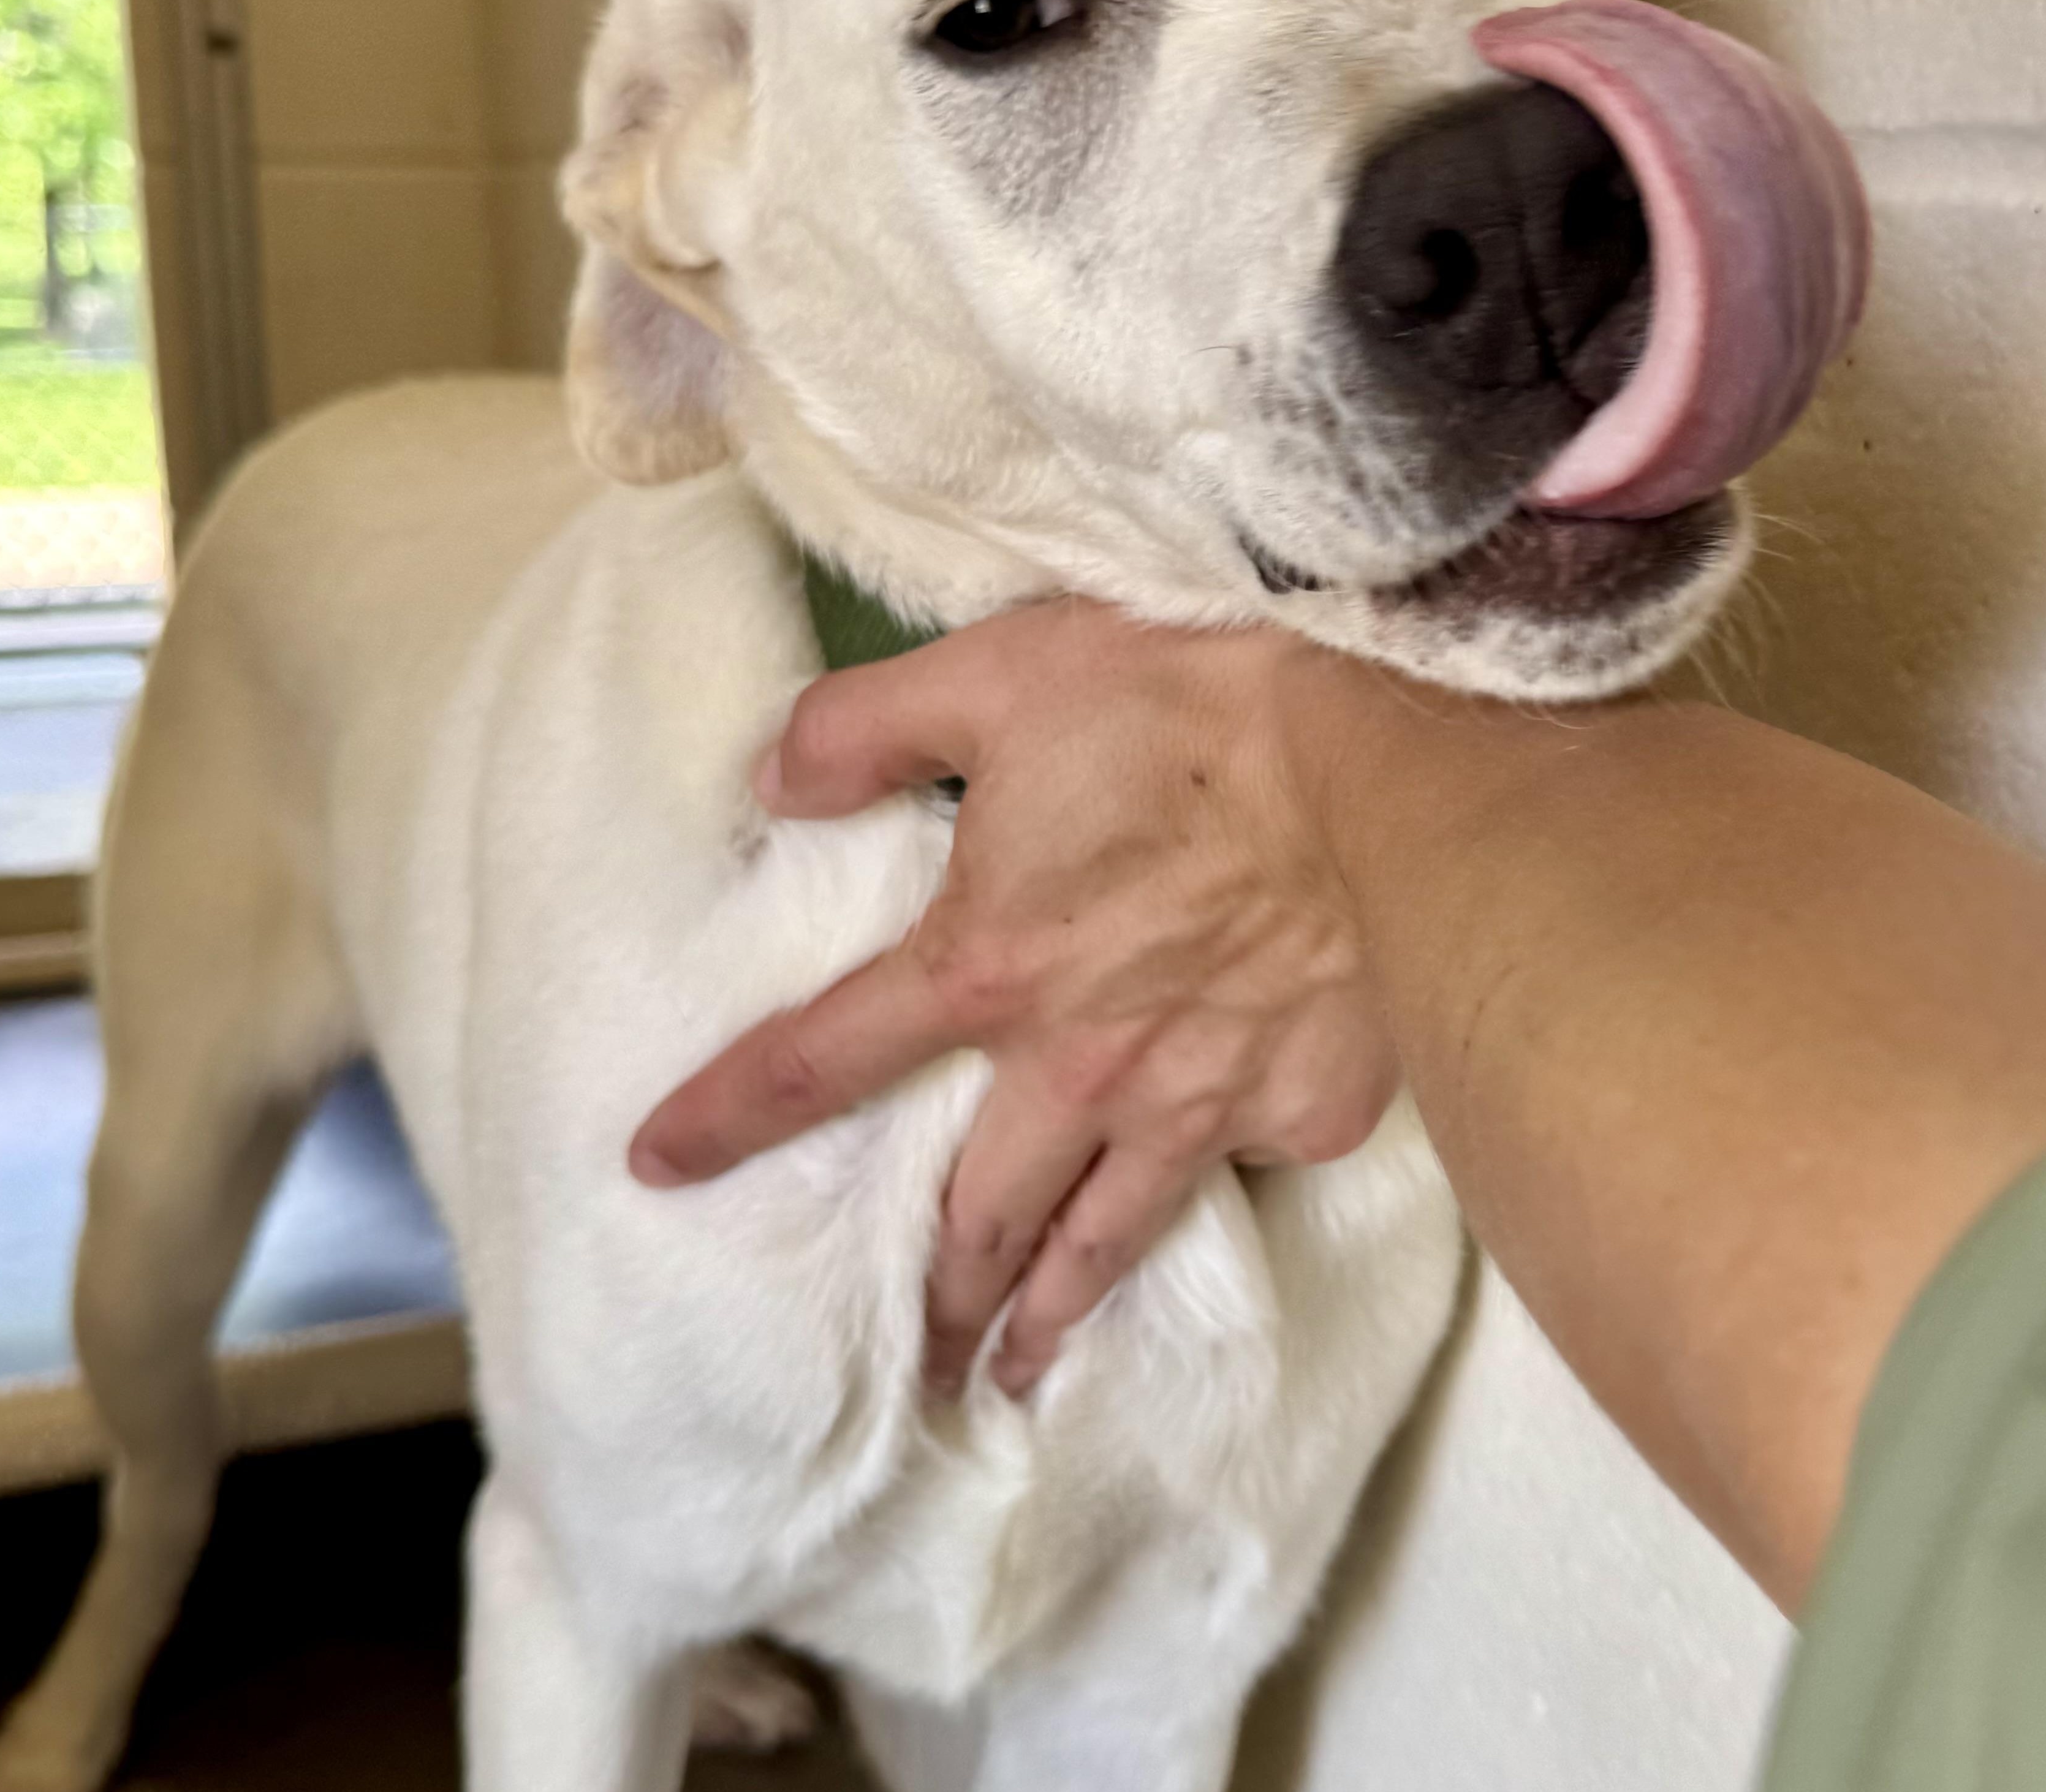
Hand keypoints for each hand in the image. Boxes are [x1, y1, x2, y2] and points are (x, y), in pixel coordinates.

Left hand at [628, 602, 1396, 1397]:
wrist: (1387, 771)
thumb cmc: (1191, 707)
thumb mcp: (1002, 670)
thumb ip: (867, 726)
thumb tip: (769, 780)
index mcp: (988, 967)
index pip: (823, 1057)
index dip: (729, 1112)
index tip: (658, 1166)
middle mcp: (1080, 1068)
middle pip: (978, 1214)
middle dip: (934, 1297)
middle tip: (908, 1363)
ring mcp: (1199, 1103)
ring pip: (1106, 1238)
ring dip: (1053, 1314)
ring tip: (1023, 1375)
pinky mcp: (1306, 1106)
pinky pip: (1256, 1159)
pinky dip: (1236, 1173)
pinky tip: (1233, 1178)